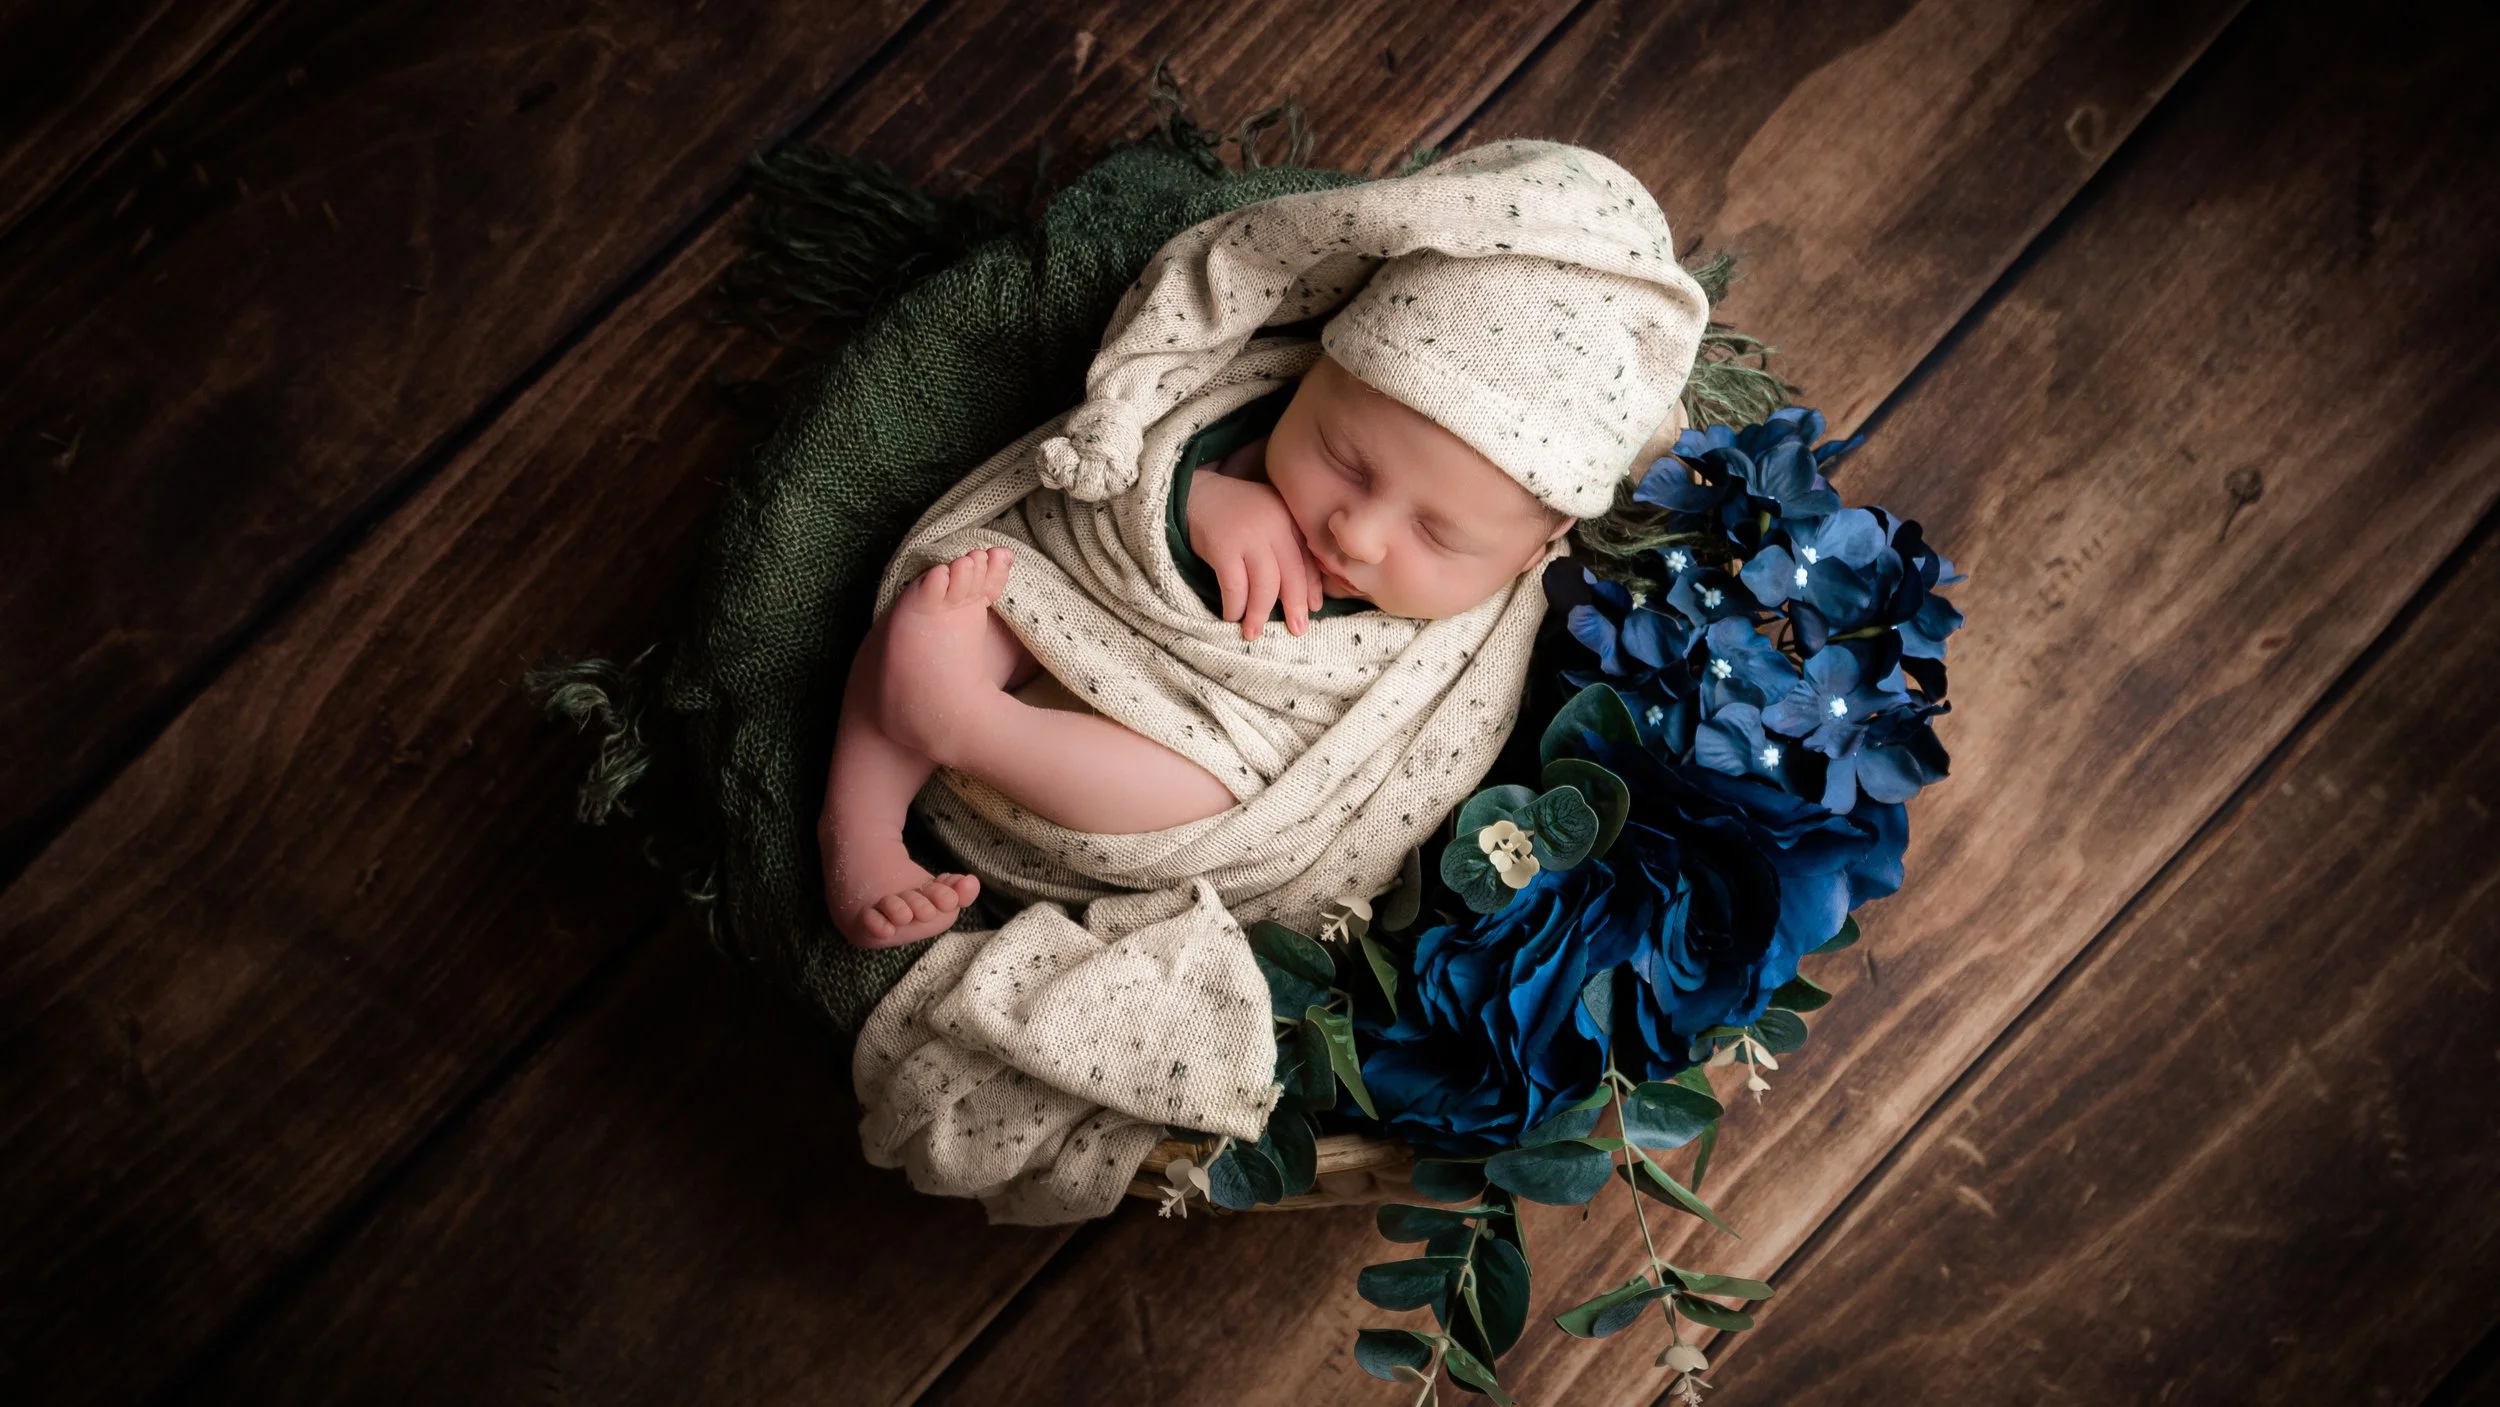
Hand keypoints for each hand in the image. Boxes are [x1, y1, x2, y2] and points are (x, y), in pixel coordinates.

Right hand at [1186, 467, 1324, 639]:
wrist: (1196, 494)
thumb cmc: (1236, 512)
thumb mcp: (1270, 518)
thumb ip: (1287, 542)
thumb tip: (1305, 592)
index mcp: (1288, 519)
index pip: (1308, 559)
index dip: (1311, 587)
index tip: (1313, 608)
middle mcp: (1273, 526)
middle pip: (1291, 574)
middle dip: (1294, 606)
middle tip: (1297, 630)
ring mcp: (1248, 536)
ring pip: (1265, 585)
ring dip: (1260, 614)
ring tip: (1254, 633)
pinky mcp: (1222, 548)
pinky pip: (1235, 587)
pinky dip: (1235, 607)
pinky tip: (1232, 616)